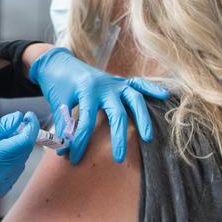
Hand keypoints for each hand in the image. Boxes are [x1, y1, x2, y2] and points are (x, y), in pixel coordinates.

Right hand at [0, 111, 38, 203]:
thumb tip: (18, 118)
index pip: (23, 141)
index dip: (30, 127)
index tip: (29, 116)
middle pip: (24, 152)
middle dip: (23, 136)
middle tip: (15, 124)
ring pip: (20, 162)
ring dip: (17, 149)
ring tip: (0, 141)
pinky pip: (14, 172)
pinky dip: (11, 161)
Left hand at [29, 47, 168, 164]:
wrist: (58, 61)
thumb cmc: (57, 84)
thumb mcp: (57, 104)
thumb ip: (62, 126)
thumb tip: (64, 150)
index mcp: (86, 90)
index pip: (85, 121)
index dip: (79, 142)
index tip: (74, 159)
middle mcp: (104, 85)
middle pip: (116, 113)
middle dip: (118, 137)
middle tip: (118, 159)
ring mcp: (114, 82)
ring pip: (133, 99)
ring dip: (142, 118)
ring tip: (147, 138)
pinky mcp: (119, 80)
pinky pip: (138, 83)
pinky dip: (151, 89)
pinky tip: (165, 96)